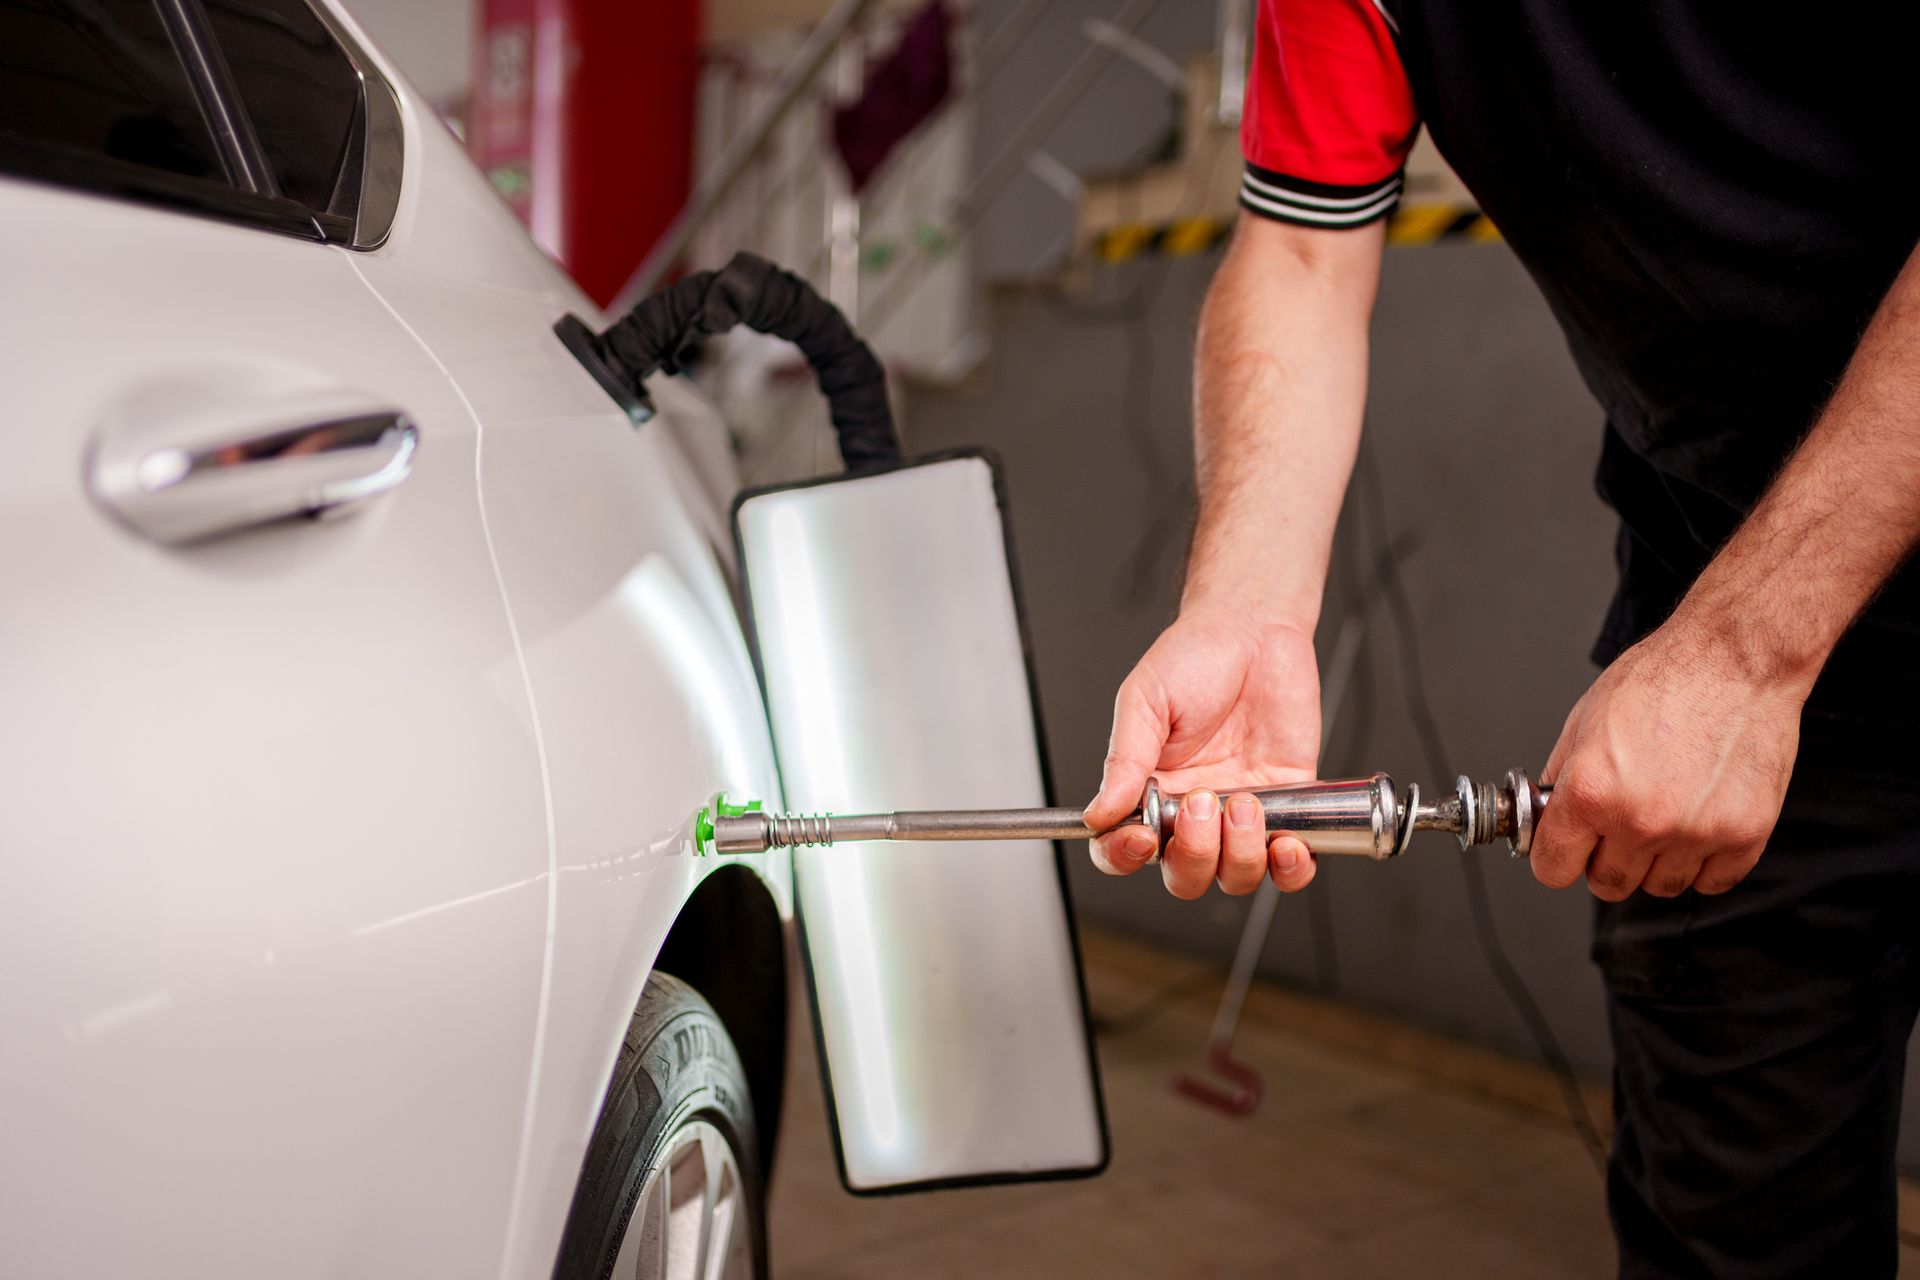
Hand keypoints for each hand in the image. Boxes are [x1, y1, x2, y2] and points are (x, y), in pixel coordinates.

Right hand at [1085, 611, 1321, 897]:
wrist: (1255, 629)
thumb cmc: (1195, 656)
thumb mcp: (1145, 701)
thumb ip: (1124, 762)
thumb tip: (1098, 813)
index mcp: (1149, 790)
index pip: (1124, 850)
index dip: (1126, 857)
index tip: (1141, 838)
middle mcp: (1193, 811)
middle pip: (1184, 875)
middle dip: (1194, 854)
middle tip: (1202, 803)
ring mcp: (1241, 813)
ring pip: (1235, 877)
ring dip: (1241, 854)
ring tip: (1246, 802)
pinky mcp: (1288, 805)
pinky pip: (1290, 865)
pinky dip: (1291, 869)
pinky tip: (1288, 842)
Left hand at [1531, 613, 1807, 898]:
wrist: (1734, 661)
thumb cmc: (1663, 679)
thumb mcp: (1584, 721)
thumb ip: (1560, 778)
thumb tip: (1545, 816)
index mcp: (1590, 792)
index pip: (1553, 868)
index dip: (1555, 856)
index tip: (1565, 847)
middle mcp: (1640, 820)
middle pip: (1607, 884)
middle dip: (1605, 857)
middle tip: (1618, 822)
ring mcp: (1695, 833)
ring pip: (1660, 887)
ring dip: (1656, 861)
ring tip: (1664, 814)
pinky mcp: (1744, 835)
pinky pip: (1713, 882)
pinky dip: (1703, 861)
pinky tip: (1698, 823)